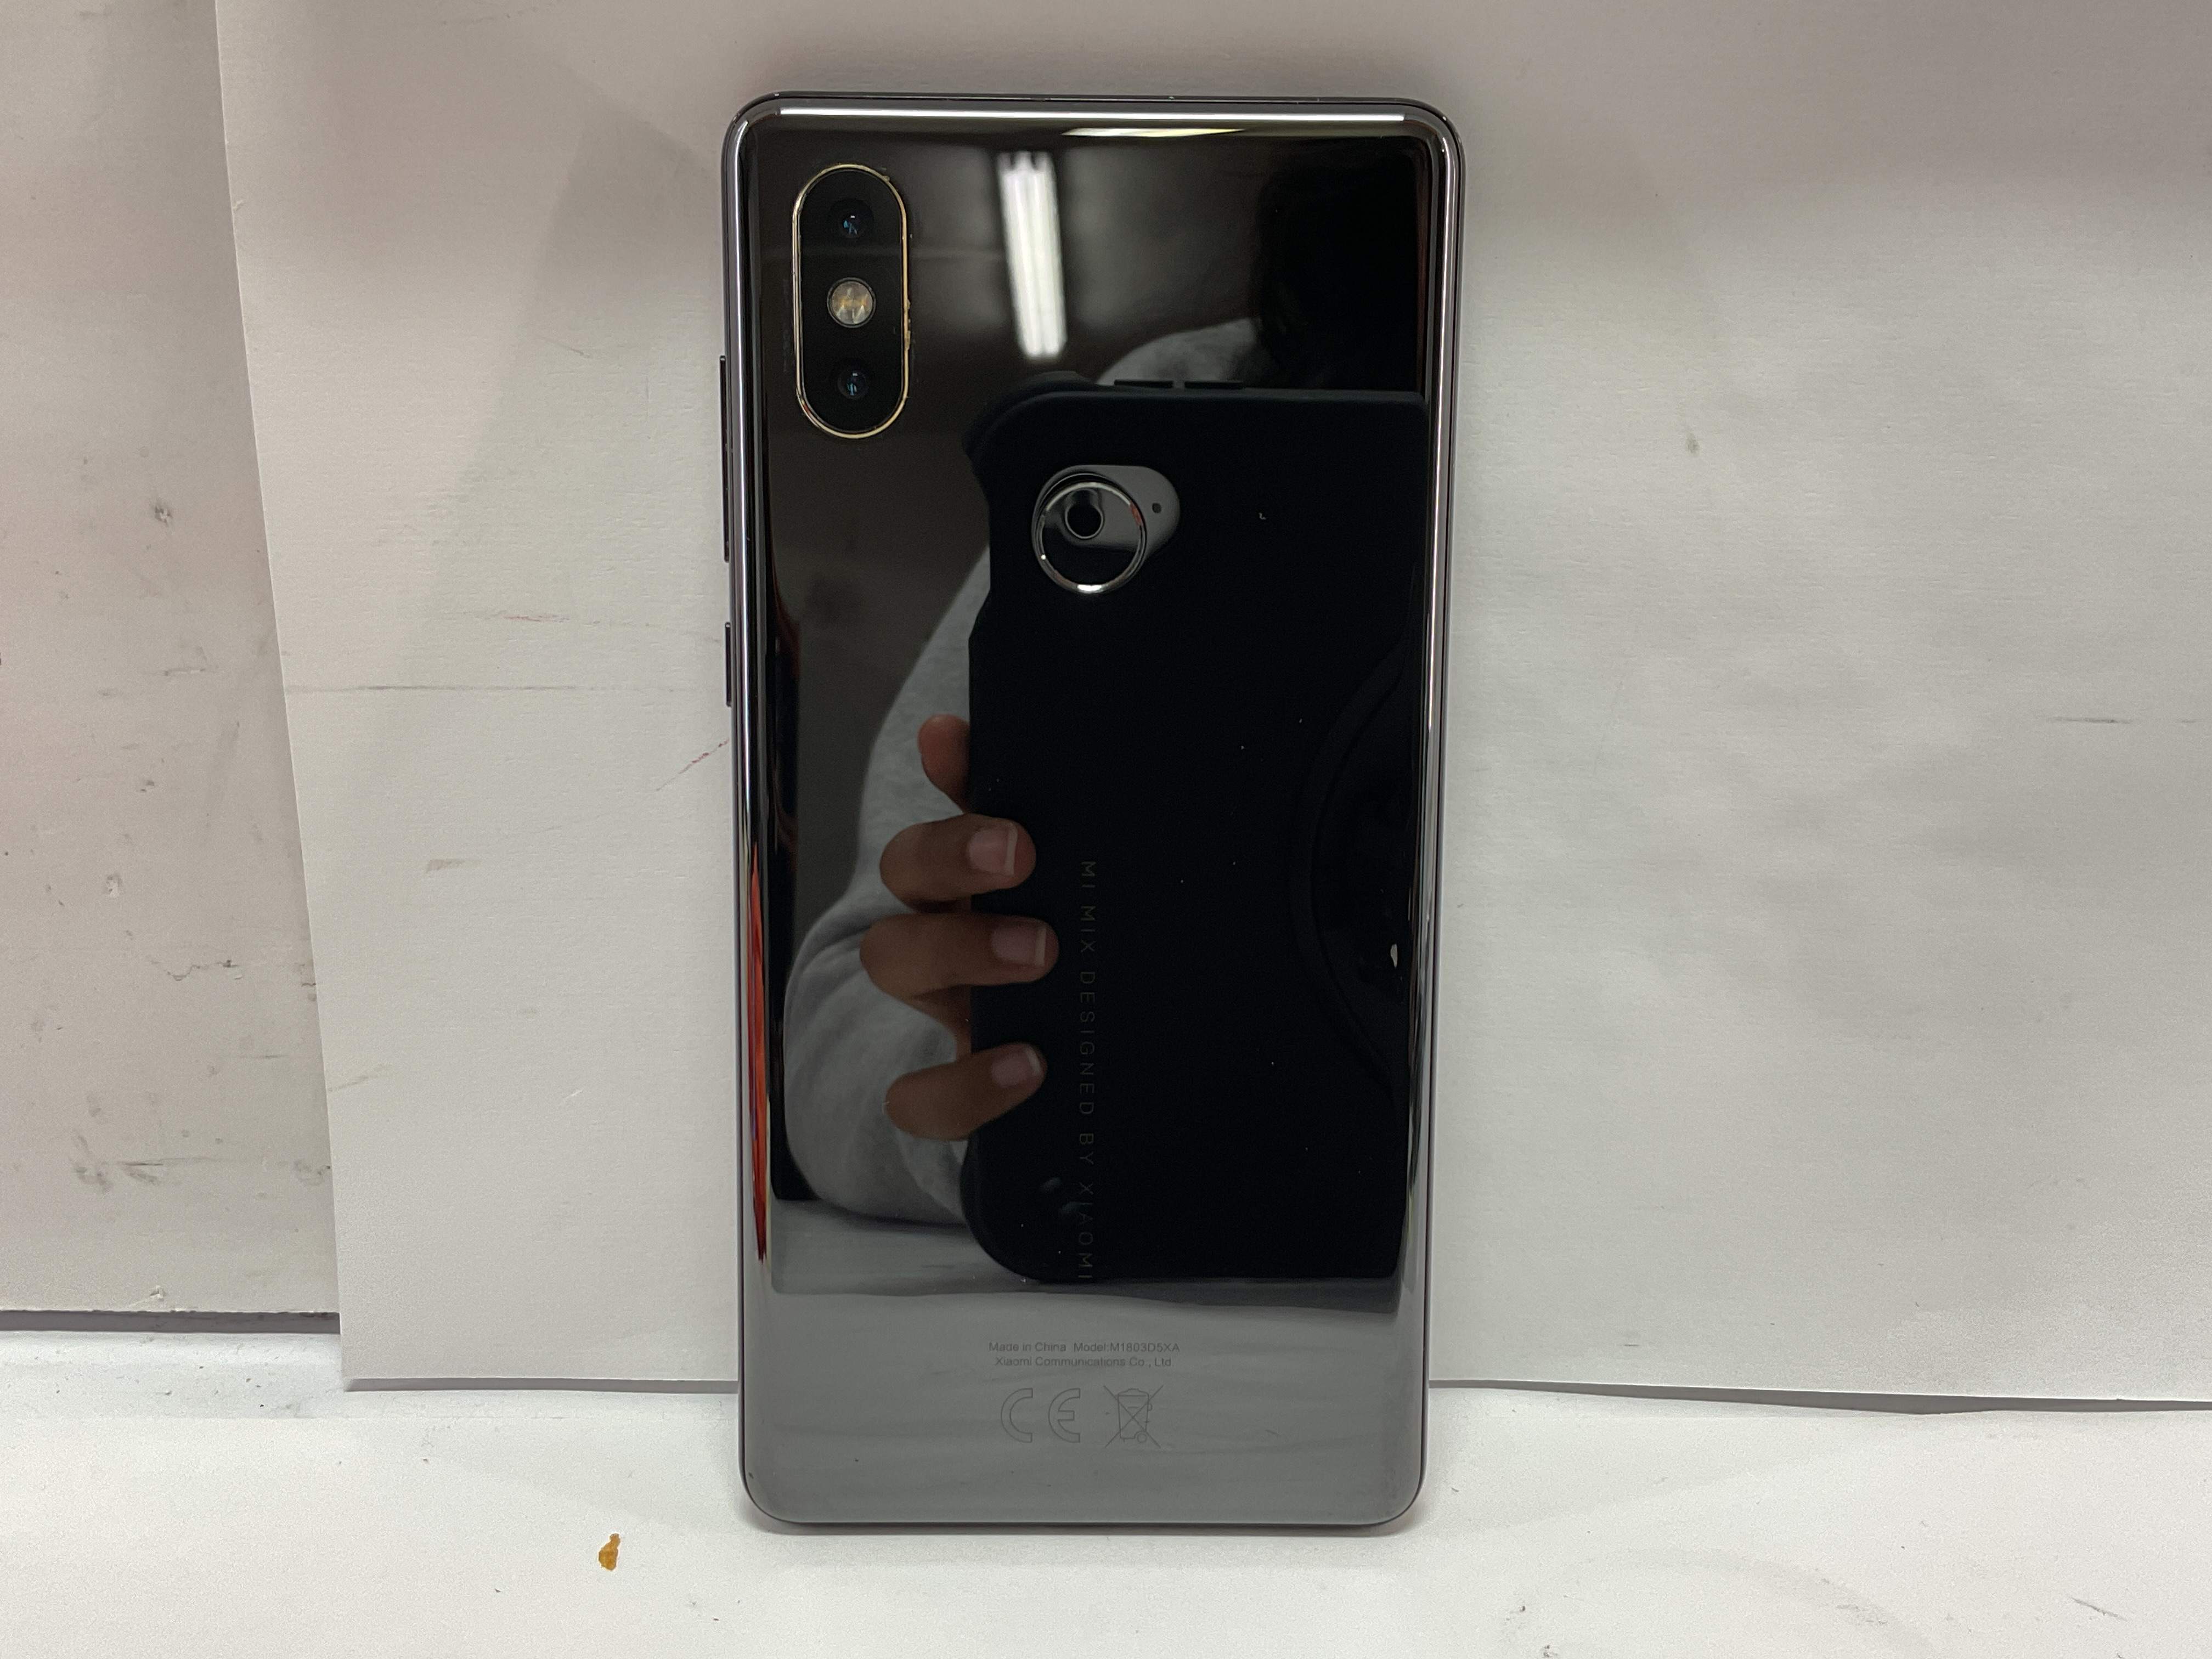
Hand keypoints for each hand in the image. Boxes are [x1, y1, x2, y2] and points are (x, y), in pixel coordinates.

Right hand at [860, 714, 1052, 1138]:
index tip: (963, 749)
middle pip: (905, 869)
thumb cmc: (1088, 964)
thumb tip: (1004, 750)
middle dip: (953, 856)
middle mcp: (945, 925)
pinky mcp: (951, 1084)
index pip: (953, 797)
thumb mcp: (1090, 900)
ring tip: (1040, 956)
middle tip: (1023, 858)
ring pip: (892, 958)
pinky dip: (965, 1084)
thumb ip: (1065, 833)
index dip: (949, 775)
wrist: (1097, 1072)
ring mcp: (941, 1000)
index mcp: (977, 876)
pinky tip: (1028, 1067)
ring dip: (957, 947)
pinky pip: (920, 1097)